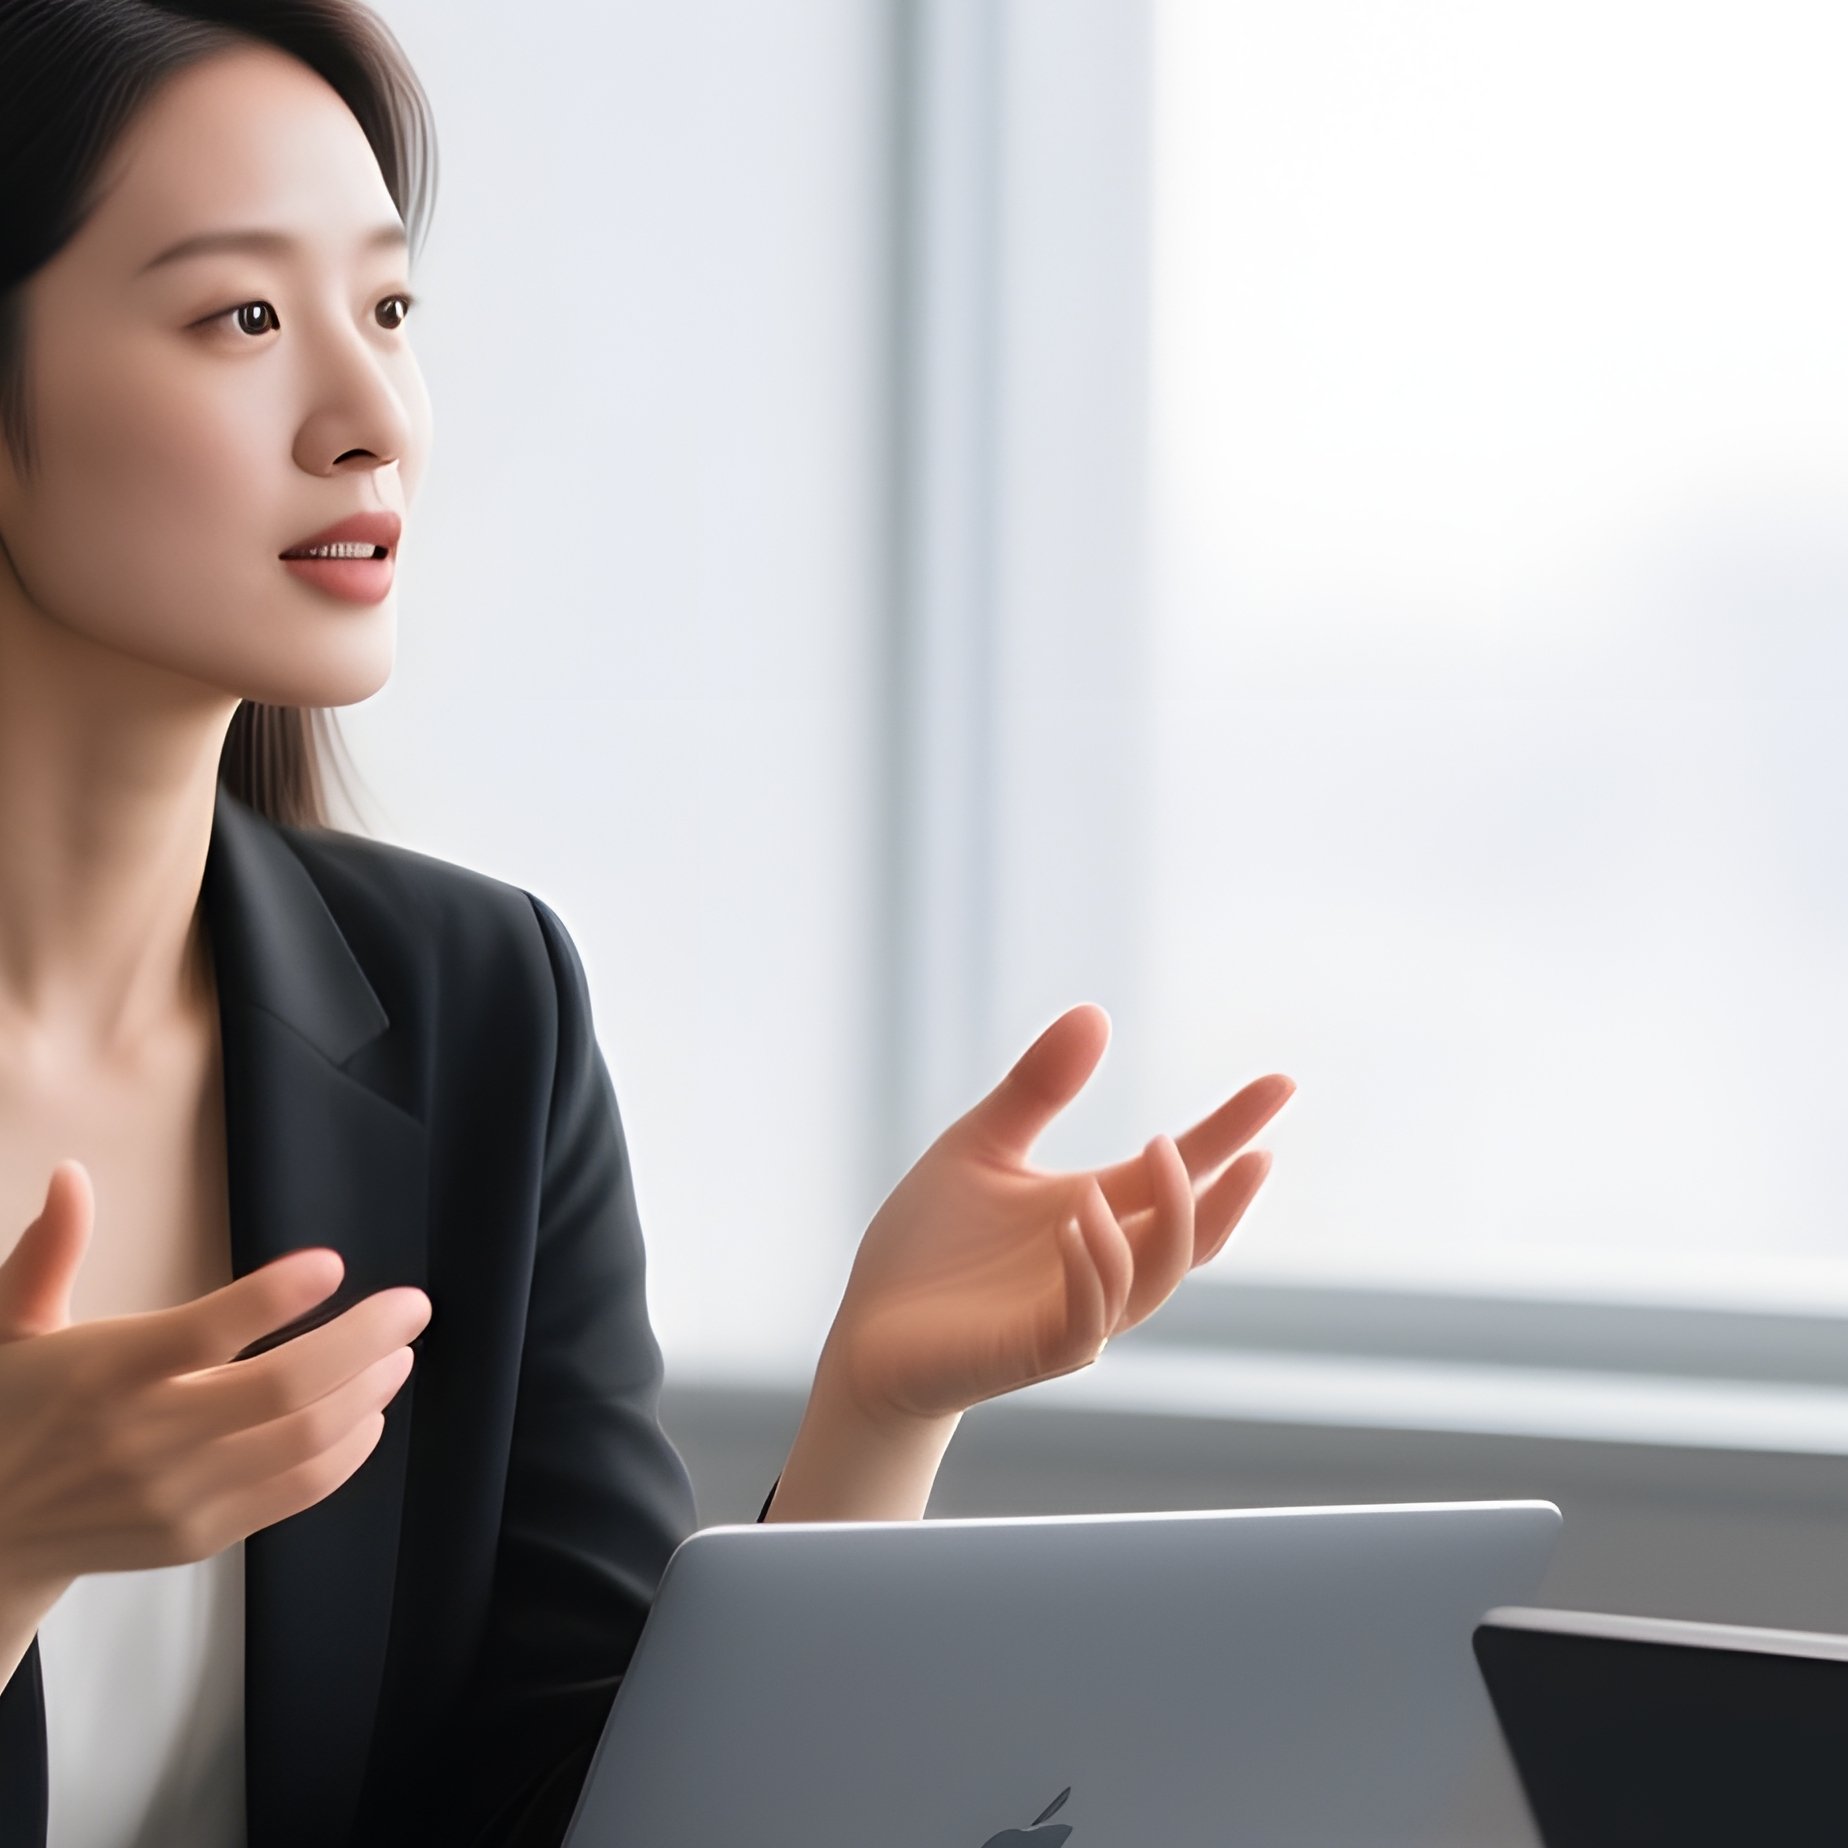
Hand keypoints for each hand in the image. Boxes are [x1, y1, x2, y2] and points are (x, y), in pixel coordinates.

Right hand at [0, 1158, 430, 1600]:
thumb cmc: (10, 1411)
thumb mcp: (11, 1328)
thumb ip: (48, 1254)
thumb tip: (72, 1174)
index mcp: (104, 1371)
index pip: (204, 1331)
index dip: (275, 1297)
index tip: (332, 1264)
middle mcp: (145, 1436)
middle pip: (285, 1388)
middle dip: (365, 1339)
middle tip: (413, 1307)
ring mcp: (177, 1494)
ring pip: (304, 1440)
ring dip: (369, 1390)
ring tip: (400, 1353)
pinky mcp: (199, 1535)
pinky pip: (296, 1490)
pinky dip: (348, 1450)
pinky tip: (369, 1412)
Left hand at [818, 1004, 1293, 1425]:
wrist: (869, 1331)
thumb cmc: (928, 1245)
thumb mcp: (981, 1145)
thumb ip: (1037, 1088)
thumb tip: (1097, 1013)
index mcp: (1097, 1209)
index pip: (1181, 1167)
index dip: (1231, 1129)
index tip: (1283, 1083)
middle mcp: (1101, 1261)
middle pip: (1192, 1232)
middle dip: (1229, 1190)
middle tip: (1258, 1145)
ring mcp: (1075, 1311)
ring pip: (1154, 1277)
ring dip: (1166, 1221)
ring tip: (1158, 1156)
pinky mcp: (1036, 1350)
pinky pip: (1088, 1318)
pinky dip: (1096, 1268)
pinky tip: (1084, 1217)